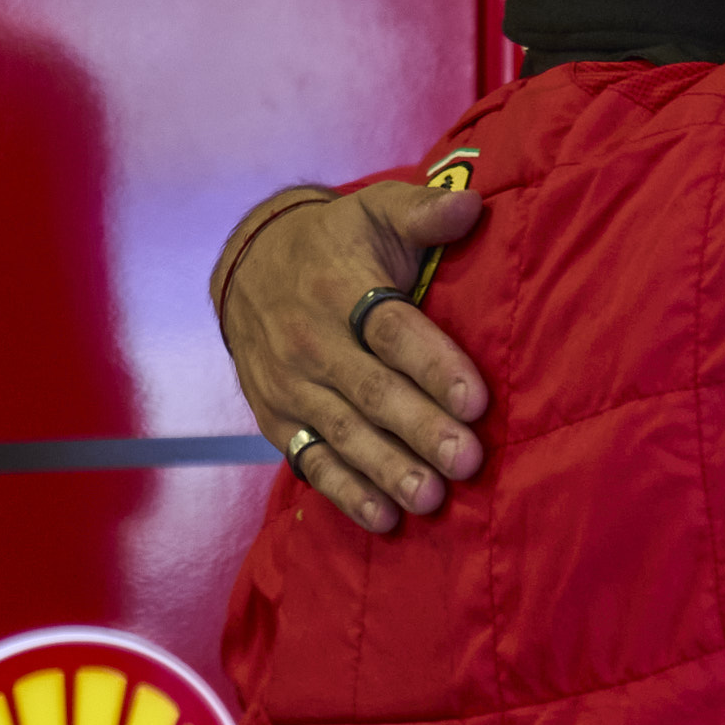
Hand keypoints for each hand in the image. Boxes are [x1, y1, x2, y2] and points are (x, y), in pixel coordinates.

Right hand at [215, 180, 492, 531]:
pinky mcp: (278, 419)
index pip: (392, 331)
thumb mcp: (375, 211)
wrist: (248, 266)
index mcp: (341, 290)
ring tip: (432, 498)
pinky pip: (311, 460)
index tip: (476, 400)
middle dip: (420, 429)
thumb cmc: (335, 242)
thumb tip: (471, 205)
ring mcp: (292, 387)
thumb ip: (423, 211)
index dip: (434, 366)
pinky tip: (384, 519)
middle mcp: (312, 343)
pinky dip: (346, 492)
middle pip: (372, 392)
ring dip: (389, 470)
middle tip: (467, 460)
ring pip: (344, 434)